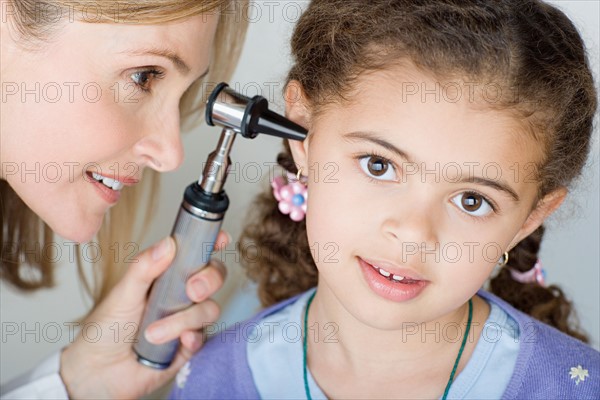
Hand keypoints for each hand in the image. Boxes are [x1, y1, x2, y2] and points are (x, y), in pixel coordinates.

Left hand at [59, 232, 229, 398]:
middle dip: (209, 280)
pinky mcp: (188, 346)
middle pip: (214, 278)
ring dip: (183, 320)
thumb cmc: (105, 328)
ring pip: (209, 310)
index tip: (221, 239)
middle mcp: (181, 295)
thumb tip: (168, 244)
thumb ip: (144, 268)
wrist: (96, 371)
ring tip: (153, 333)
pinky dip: (192, 338)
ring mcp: (187, 319)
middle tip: (192, 290)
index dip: (212, 243)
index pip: (196, 254)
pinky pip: (203, 338)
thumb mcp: (122, 294)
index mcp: (166, 275)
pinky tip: (177, 342)